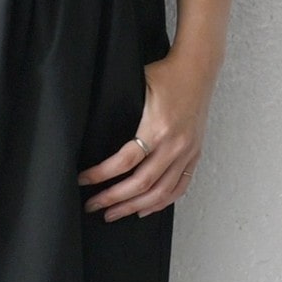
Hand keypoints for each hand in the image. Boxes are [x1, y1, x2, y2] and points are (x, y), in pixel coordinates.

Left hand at [77, 49, 218, 219]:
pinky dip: (161, 203)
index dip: (101, 175)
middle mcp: (174, 144)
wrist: (198, 66)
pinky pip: (179, 187)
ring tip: (113, 214)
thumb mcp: (136, 86)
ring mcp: (187, 152)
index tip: (83, 180)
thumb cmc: (164, 73)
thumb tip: (89, 132)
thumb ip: (118, 111)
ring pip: (160, 192)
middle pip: (141, 184)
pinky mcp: (194, 154)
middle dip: (113, 199)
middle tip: (92, 206)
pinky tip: (144, 210)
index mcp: (157, 127)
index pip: (124, 162)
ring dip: (134, 207)